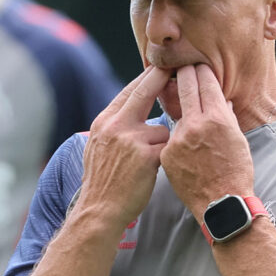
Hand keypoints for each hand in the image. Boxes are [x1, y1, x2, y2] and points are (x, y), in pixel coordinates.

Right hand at [75, 66, 171, 232]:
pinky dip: (167, 158)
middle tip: (177, 65)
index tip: (159, 67)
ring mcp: (130, 139)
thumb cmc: (103, 182)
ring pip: (162, 129)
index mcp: (104, 122)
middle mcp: (115, 125)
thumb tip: (127, 111)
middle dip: (161, 77)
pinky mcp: (146, 155)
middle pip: (144, 91)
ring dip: (163, 144)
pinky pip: (167, 147)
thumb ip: (114, 127)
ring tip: (148, 164)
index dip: (146, 78)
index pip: (128, 91)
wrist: (99, 210)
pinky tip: (155, 170)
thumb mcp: (98, 147)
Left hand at [161, 64, 254, 219]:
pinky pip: (170, 137)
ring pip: (176, 113)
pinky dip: (176, 138)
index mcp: (217, 118)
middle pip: (184, 86)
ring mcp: (178, 139)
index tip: (196, 64)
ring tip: (182, 109)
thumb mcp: (238, 139)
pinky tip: (182, 147)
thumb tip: (222, 100)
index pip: (205, 81)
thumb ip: (227, 116)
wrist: (222, 205)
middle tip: (180, 67)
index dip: (200, 70)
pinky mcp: (166, 154)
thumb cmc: (236, 172)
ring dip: (180, 109)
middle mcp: (196, 124)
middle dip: (183, 74)